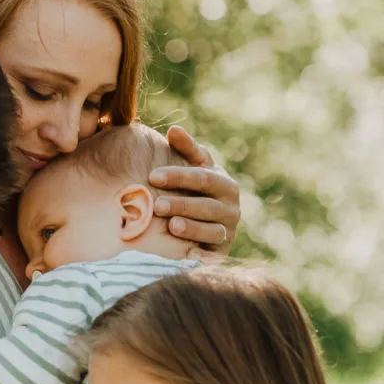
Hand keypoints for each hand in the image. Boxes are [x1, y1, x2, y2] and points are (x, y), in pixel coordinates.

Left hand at [150, 125, 239, 253]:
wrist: (207, 224)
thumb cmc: (195, 190)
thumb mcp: (195, 167)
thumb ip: (185, 149)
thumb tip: (173, 130)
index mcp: (224, 184)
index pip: (203, 178)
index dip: (179, 176)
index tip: (152, 176)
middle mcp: (232, 208)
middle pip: (206, 205)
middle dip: (181, 204)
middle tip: (156, 205)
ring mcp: (228, 231)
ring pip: (212, 230)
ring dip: (192, 228)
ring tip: (171, 225)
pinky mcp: (222, 253)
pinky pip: (212, 253)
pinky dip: (200, 251)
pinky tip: (184, 252)